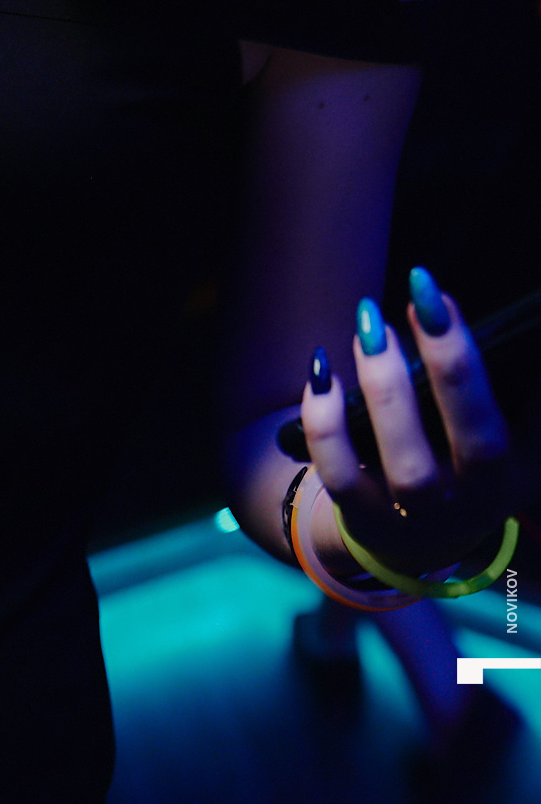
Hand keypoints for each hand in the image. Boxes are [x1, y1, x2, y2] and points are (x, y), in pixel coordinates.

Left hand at [301, 271, 536, 583]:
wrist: (417, 537)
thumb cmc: (462, 457)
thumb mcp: (504, 432)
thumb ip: (512, 389)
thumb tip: (511, 324)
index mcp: (512, 472)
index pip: (507, 420)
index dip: (478, 363)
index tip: (449, 298)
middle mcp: (474, 502)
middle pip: (474, 444)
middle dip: (451, 366)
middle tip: (420, 296)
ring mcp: (419, 518)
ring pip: (408, 466)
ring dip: (387, 389)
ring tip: (370, 327)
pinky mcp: (364, 519)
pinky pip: (341, 475)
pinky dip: (326, 422)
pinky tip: (321, 370)